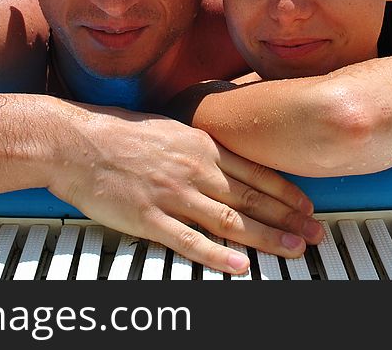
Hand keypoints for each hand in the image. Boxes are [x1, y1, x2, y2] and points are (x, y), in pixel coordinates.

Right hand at [47, 106, 323, 274]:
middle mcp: (195, 170)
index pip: (256, 171)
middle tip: (314, 233)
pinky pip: (190, 241)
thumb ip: (199, 143)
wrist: (78, 141)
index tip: (305, 205)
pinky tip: (240, 266)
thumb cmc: (118, 131)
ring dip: (266, 238)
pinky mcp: (150, 218)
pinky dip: (218, 256)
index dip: (286, 192)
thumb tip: (221, 153)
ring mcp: (174, 195)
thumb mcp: (170, 125)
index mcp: (200, 146)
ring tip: (292, 250)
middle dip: (288, 218)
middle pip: (252, 198)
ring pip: (231, 220)